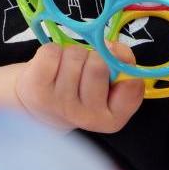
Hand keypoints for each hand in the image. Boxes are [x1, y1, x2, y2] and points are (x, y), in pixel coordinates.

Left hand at [15, 42, 145, 132]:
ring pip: (75, 55)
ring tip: (67, 70)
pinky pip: (53, 52)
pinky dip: (53, 51)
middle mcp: (86, 118)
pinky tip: (52, 68)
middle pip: (99, 64)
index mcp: (111, 120)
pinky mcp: (37, 90)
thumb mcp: (110, 86)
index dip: (125, 69)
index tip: (114, 71)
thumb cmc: (82, 91)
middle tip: (85, 69)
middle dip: (95, 56)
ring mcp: (60, 105)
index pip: (131, 86)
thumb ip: (124, 66)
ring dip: (73, 55)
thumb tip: (115, 49)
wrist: (39, 107)